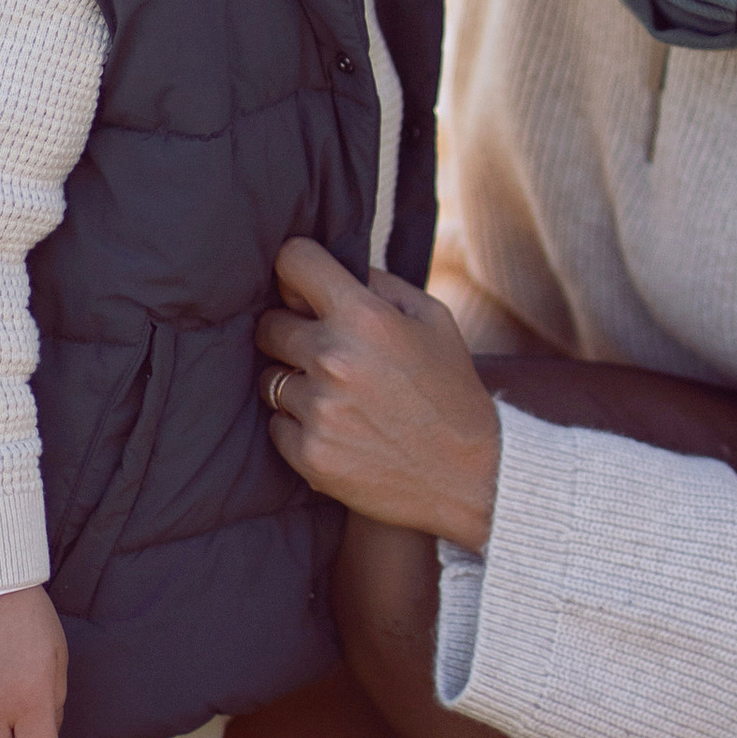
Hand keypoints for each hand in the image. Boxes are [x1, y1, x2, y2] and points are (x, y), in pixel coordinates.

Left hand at [256, 241, 502, 549]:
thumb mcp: (434, 319)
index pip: (293, 261)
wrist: (468, 476)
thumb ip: (378, 283)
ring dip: (295, 384)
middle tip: (325, 352)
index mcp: (365, 317)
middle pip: (268, 325)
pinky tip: (339, 430)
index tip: (303, 286)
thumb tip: (329, 267)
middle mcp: (334, 359)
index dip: (295, 270)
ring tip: (340, 397)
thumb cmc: (450, 390)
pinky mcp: (309, 455)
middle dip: (290, 332)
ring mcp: (319, 411)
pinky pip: (276, 425)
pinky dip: (299, 427)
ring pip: (269, 379)